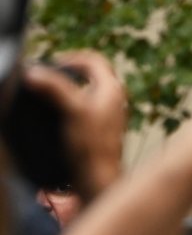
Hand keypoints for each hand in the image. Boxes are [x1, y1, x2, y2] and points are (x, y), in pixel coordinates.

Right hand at [23, 51, 126, 201]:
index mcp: (112, 89)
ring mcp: (111, 114)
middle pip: (94, 73)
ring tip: (51, 90)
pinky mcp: (103, 128)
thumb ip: (55, 89)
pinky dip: (74, 101)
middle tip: (51, 75)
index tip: (51, 65)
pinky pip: (88, 105)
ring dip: (71, 86)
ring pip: (91, 89)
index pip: (94, 60)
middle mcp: (115, 99)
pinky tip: (60, 111)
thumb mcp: (72, 110)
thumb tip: (33, 72)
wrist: (98, 177)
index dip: (71, 57)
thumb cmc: (90, 145)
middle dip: (71, 70)